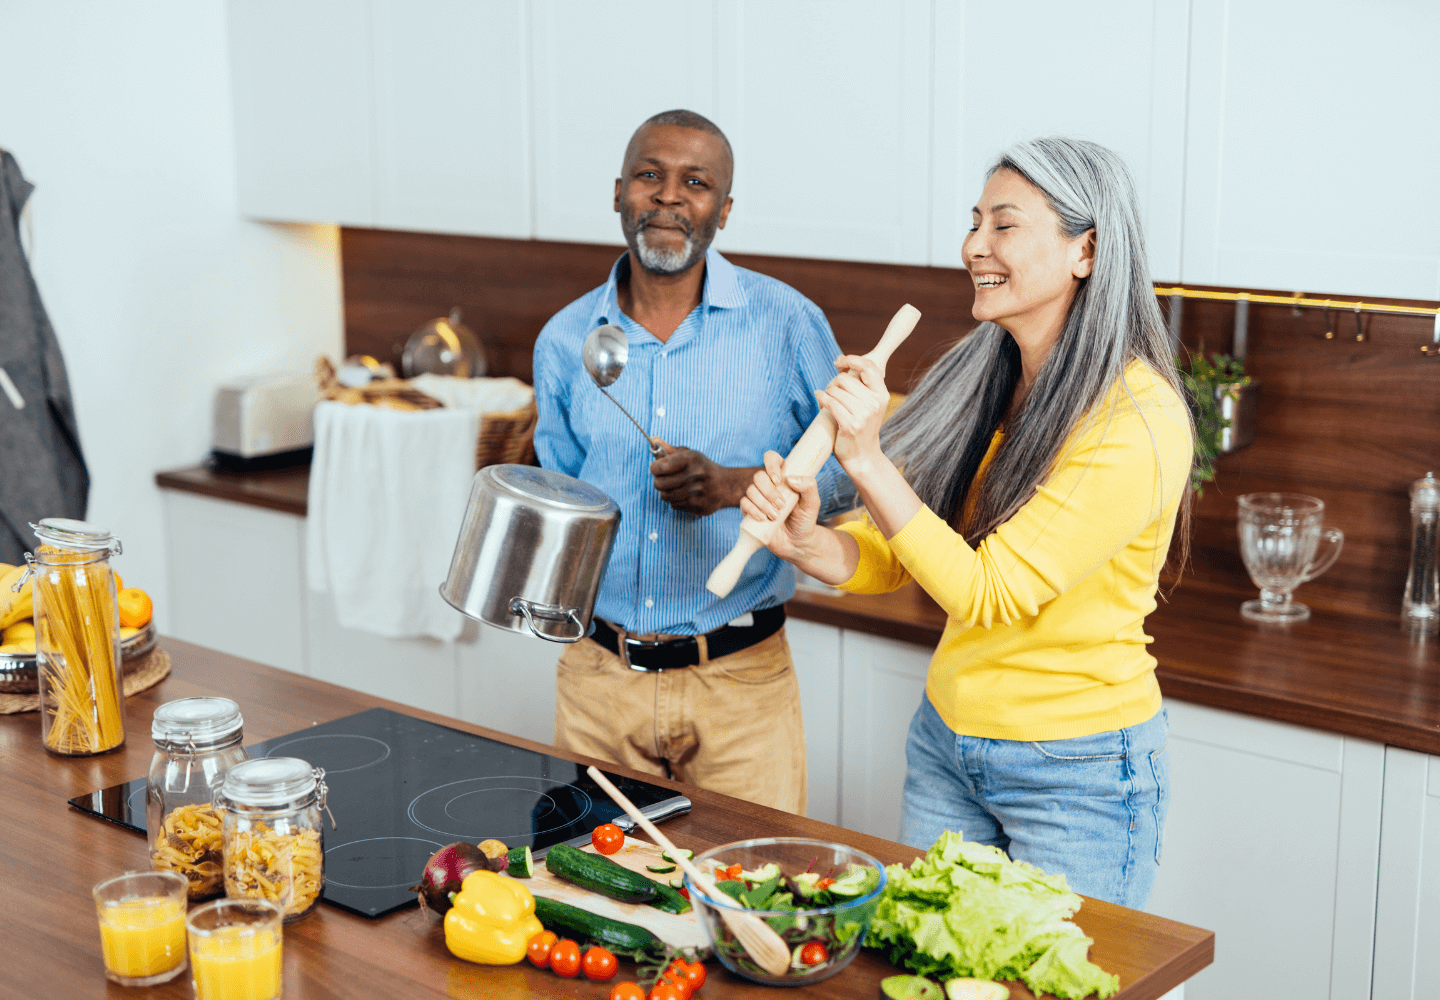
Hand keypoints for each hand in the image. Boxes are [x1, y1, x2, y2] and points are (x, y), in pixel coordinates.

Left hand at [649, 439, 753, 516]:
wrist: (726, 486)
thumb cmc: (703, 468)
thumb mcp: (690, 455)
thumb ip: (669, 449)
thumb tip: (653, 439)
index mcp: (692, 459)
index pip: (660, 467)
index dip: (654, 468)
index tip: (657, 468)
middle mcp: (695, 475)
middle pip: (659, 484)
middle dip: (659, 481)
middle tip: (664, 479)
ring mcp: (697, 492)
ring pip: (665, 496)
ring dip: (667, 492)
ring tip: (675, 487)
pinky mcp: (698, 506)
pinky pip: (674, 505)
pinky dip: (676, 500)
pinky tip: (685, 495)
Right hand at [739, 451, 822, 562]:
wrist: (797, 543)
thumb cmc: (805, 520)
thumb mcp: (813, 503)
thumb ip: (809, 486)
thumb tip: (791, 479)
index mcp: (783, 477)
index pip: (771, 459)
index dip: (771, 464)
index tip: (778, 480)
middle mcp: (769, 485)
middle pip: (759, 476)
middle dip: (769, 491)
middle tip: (782, 505)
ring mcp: (758, 498)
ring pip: (750, 490)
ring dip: (763, 504)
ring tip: (776, 516)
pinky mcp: (749, 511)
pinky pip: (744, 504)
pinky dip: (752, 510)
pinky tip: (763, 519)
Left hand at [815, 355, 889, 470]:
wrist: (862, 456)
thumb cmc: (861, 427)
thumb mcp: (868, 405)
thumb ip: (861, 386)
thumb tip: (841, 363)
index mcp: (882, 395)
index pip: (869, 367)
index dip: (852, 359)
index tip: (839, 361)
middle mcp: (874, 403)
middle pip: (845, 378)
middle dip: (833, 383)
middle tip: (831, 392)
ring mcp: (863, 415)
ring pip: (835, 390)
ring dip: (826, 393)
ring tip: (826, 401)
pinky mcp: (850, 425)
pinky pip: (830, 402)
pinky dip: (821, 398)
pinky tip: (819, 398)